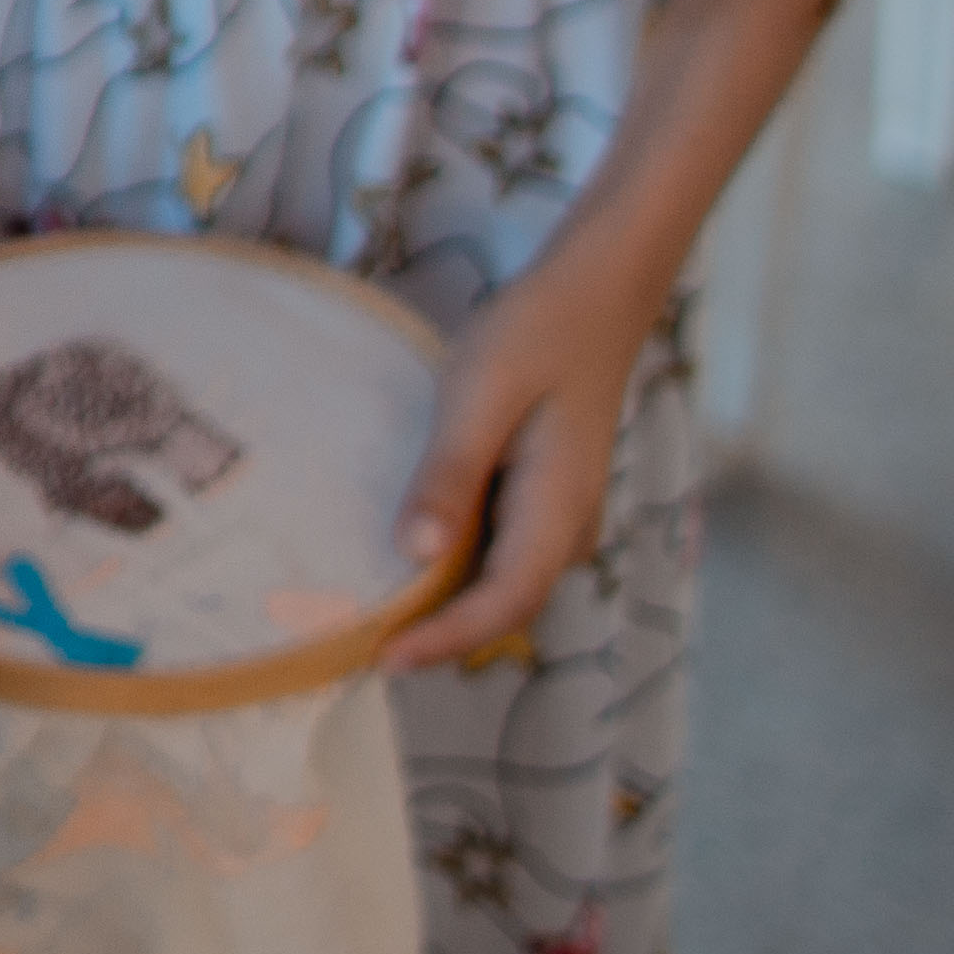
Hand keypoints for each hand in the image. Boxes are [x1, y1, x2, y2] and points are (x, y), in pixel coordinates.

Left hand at [382, 267, 647, 669]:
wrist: (594, 294)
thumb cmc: (534, 335)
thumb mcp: (480, 396)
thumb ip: (451, 476)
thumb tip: (419, 555)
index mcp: (557, 510)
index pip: (503, 602)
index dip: (446, 639)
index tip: (383, 659)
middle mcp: (566, 526)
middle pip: (505, 605)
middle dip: (442, 636)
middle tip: (360, 650)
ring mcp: (558, 513)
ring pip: (503, 582)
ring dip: (447, 607)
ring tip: (373, 617)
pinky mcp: (542, 495)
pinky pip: (500, 550)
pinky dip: (456, 569)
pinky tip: (406, 558)